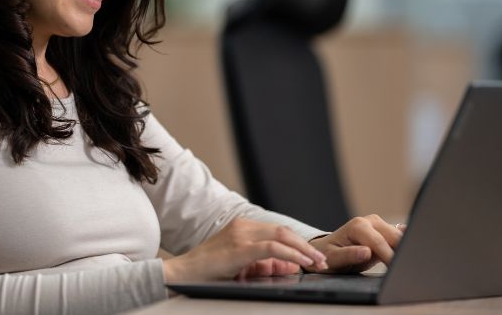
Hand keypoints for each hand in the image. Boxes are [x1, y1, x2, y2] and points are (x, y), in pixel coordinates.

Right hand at [162, 218, 328, 282]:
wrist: (180, 275)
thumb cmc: (205, 274)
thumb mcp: (238, 266)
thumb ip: (262, 264)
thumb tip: (288, 266)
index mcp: (242, 227)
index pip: (278, 231)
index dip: (298, 243)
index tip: (312, 257)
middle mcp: (243, 226)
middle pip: (284, 231)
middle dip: (306, 246)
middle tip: (322, 261)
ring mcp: (240, 234)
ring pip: (282, 236)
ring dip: (303, 250)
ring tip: (318, 263)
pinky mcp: (239, 247)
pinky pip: (273, 248)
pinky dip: (291, 254)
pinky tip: (302, 263)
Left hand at [304, 214, 404, 273]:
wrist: (327, 249)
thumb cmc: (328, 255)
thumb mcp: (333, 258)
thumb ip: (349, 255)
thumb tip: (366, 252)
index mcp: (357, 226)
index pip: (378, 242)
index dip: (389, 256)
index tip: (397, 269)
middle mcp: (370, 221)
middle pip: (393, 236)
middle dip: (401, 252)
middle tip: (407, 270)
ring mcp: (379, 225)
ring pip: (399, 237)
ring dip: (405, 250)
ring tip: (408, 266)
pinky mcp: (384, 232)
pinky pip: (399, 237)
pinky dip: (404, 246)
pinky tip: (409, 254)